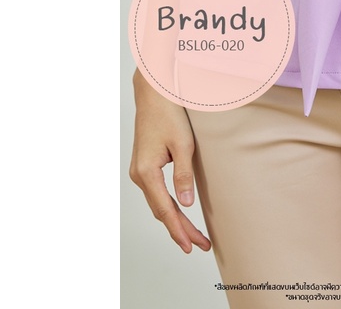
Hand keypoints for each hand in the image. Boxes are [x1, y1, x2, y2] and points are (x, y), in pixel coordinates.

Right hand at [129, 70, 211, 252]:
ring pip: (158, 203)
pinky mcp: (144, 165)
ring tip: (194, 235)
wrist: (154, 94)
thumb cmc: (169, 115)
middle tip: (201, 245)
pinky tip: (179, 213)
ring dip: (175, 220)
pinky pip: (156, 193)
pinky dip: (169, 206)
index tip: (192, 246)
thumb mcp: (183, 144)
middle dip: (180, 230)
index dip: (179, 230)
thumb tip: (186, 204)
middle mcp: (138, 175)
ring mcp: (139, 171)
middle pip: (161, 211)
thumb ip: (184, 175)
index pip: (165, 210)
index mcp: (146, 172)